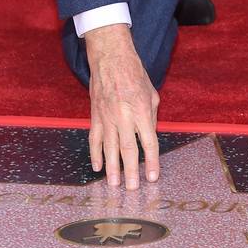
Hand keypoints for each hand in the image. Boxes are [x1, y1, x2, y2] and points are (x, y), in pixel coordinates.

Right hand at [84, 23, 159, 189]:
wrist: (110, 59)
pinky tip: (97, 167)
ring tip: (114, 184)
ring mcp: (107, 117)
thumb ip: (151, 117)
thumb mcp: (152, 94)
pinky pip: (94, 139)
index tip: (153, 176)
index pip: (149, 142)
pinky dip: (95, 154)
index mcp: (141, 110)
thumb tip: (149, 136)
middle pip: (128, 150)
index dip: (152, 161)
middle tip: (131, 189)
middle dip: (131, 171)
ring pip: (109, 148)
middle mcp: (124, 116)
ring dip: (112, 168)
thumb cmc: (134, 74)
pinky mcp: (95, 116)